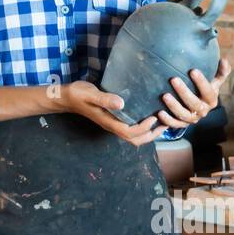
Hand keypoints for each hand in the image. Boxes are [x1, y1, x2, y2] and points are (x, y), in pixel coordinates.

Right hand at [46, 80, 167, 146]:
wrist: (67, 97)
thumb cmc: (78, 94)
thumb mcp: (91, 94)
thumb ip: (105, 99)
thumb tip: (122, 103)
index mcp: (109, 123)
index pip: (129, 133)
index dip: (143, 128)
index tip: (154, 117)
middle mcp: (113, 126)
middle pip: (135, 140)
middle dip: (152, 135)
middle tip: (166, 124)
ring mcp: (113, 124)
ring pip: (134, 136)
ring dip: (149, 132)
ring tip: (163, 122)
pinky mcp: (114, 119)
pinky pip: (131, 128)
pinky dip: (143, 126)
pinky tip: (150, 116)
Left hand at [156, 57, 231, 130]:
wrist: (197, 105)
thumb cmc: (205, 88)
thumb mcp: (215, 80)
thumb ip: (221, 71)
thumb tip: (224, 60)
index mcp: (212, 100)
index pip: (208, 91)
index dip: (201, 82)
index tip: (193, 70)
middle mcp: (203, 111)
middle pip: (194, 104)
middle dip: (184, 92)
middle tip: (173, 79)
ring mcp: (192, 119)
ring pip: (183, 115)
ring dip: (174, 106)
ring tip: (164, 95)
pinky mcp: (182, 124)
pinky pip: (174, 124)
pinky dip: (167, 120)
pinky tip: (159, 112)